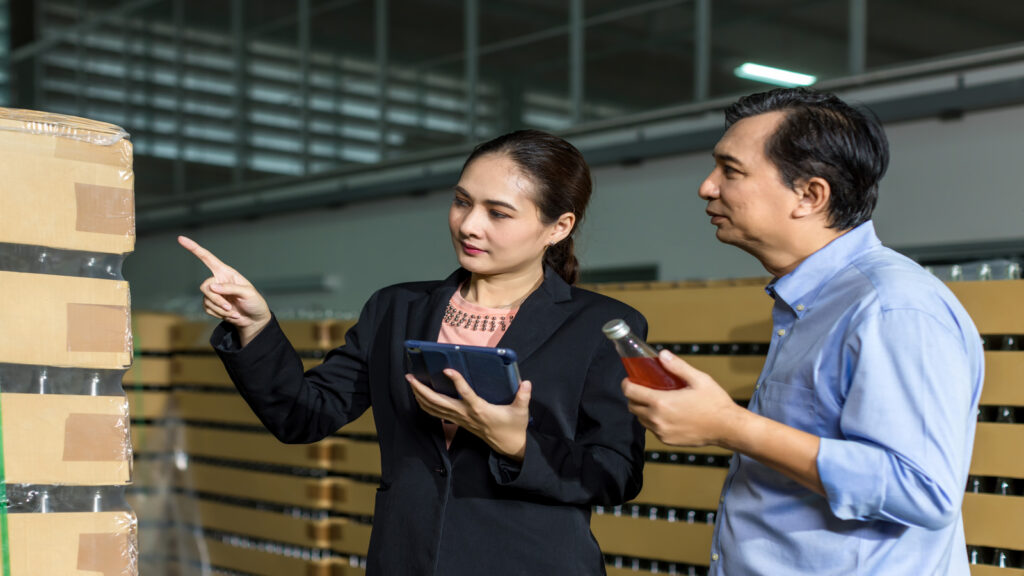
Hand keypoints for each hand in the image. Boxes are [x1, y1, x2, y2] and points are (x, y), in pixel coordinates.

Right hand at [178, 235, 271, 344]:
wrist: (254, 320)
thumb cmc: (254, 302)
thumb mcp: (247, 293)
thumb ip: (230, 288)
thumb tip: (212, 287)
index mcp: (226, 273)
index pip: (207, 258)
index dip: (194, 248)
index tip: (181, 239)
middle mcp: (218, 280)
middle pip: (205, 287)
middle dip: (216, 299)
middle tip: (229, 306)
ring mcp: (214, 293)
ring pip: (206, 299)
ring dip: (220, 308)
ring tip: (234, 311)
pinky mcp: (212, 305)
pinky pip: (207, 308)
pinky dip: (219, 314)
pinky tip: (230, 315)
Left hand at [407, 369, 532, 460]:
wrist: (509, 446)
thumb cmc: (514, 427)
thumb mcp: (521, 411)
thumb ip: (523, 396)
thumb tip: (526, 382)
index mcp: (480, 409)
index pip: (466, 394)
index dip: (457, 382)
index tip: (447, 369)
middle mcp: (466, 415)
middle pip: (438, 403)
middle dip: (422, 390)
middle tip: (410, 376)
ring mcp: (460, 419)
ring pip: (434, 409)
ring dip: (420, 396)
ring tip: (411, 383)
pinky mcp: (459, 422)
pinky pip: (437, 414)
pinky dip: (426, 405)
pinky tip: (420, 397)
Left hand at [622, 350, 741, 447]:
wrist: (727, 428)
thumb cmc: (715, 403)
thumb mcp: (699, 379)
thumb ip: (677, 366)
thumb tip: (662, 354)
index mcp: (661, 402)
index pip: (631, 392)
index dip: (627, 383)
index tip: (630, 379)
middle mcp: (658, 419)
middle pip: (632, 406)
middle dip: (633, 396)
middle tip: (643, 388)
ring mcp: (662, 432)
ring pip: (641, 419)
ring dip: (642, 409)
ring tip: (655, 400)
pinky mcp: (668, 440)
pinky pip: (652, 429)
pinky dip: (653, 420)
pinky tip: (666, 413)